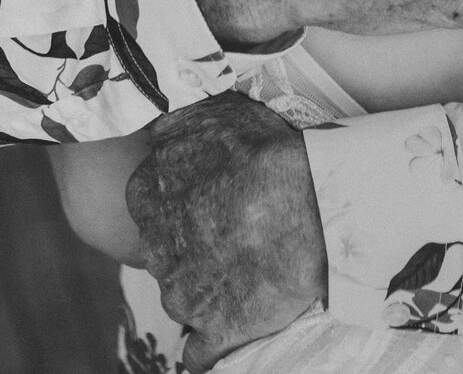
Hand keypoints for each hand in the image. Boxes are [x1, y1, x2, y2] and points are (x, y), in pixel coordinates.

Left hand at [127, 93, 322, 369]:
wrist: (314, 207)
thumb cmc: (270, 155)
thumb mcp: (218, 114)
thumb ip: (178, 126)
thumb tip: (158, 134)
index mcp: (149, 193)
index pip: (150, 205)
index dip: (183, 206)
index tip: (211, 206)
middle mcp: (155, 247)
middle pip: (165, 252)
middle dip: (191, 249)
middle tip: (234, 239)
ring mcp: (182, 294)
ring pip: (183, 297)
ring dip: (206, 292)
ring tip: (247, 278)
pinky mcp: (213, 331)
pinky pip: (199, 354)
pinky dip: (213, 344)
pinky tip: (233, 326)